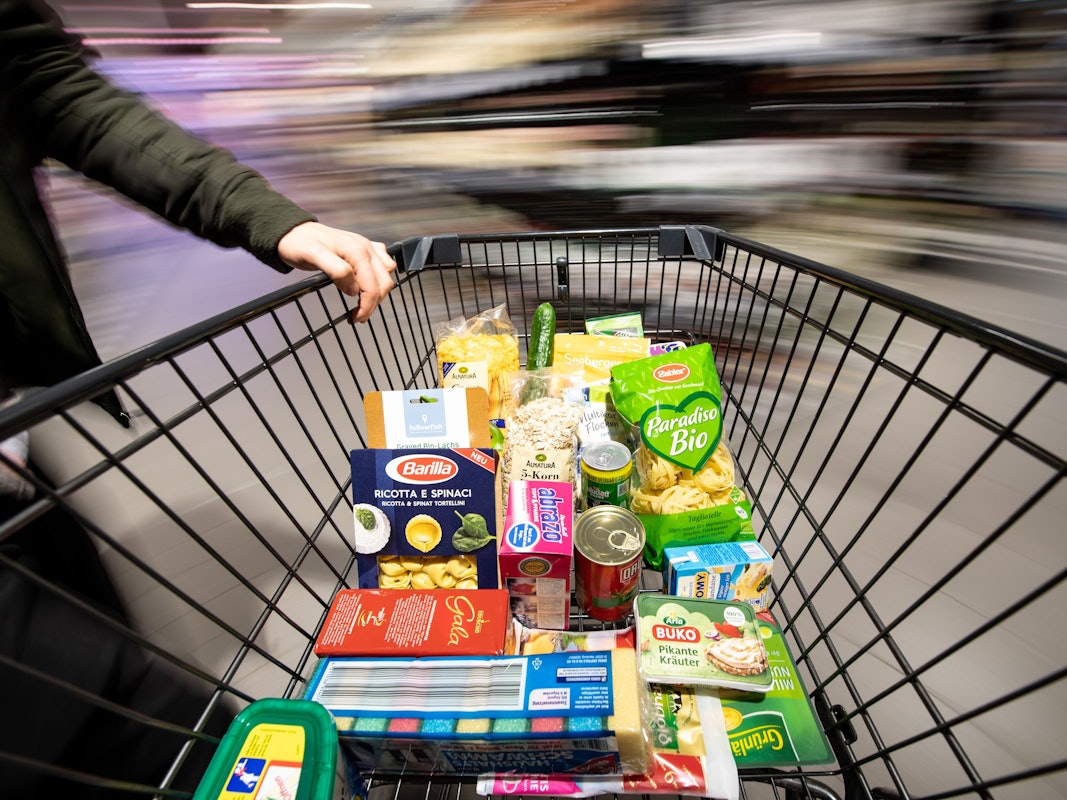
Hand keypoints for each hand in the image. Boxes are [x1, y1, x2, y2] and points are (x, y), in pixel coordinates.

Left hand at [277, 222, 396, 322]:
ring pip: (386, 275)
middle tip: (357, 315)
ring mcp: (367, 247)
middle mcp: (366, 248)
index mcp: (357, 251)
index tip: (356, 318)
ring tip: (362, 301)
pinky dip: (379, 277)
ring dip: (378, 291)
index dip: (366, 306)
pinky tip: (365, 282)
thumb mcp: (313, 256)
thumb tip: (354, 289)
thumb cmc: (300, 243)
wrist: (292, 231)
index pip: (372, 286)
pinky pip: (383, 263)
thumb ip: (337, 271)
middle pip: (384, 283)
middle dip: (373, 302)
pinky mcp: (364, 248)